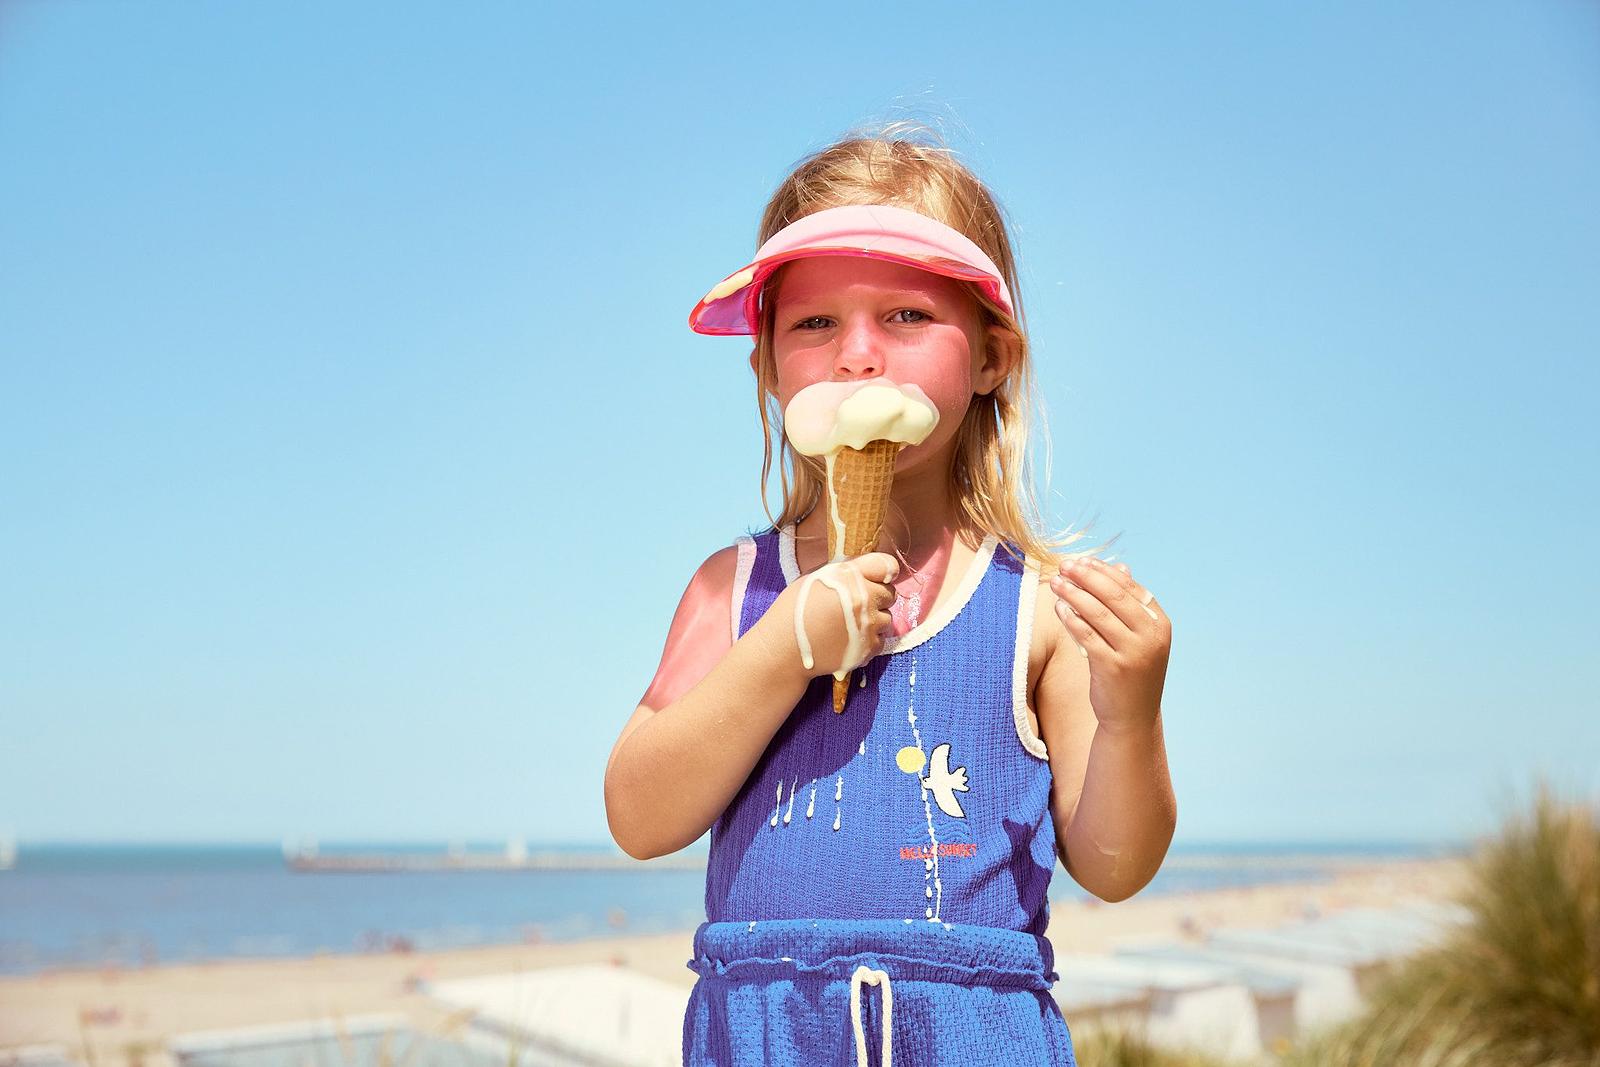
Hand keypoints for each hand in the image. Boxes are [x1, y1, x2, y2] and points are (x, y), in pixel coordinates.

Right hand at [767, 552, 899, 680]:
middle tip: (855, 604)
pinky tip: (849, 639)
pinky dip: (868, 641)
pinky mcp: (868, 648)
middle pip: (890, 594)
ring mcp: (869, 625)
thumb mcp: (814, 577)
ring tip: (850, 624)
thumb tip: (867, 570)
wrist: (783, 648)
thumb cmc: (793, 608)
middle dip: (876, 597)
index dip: (883, 571)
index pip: (887, 566)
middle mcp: (864, 598)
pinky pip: (880, 641)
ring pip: (886, 618)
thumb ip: (845, 570)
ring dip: (873, 620)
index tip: (876, 578)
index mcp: (850, 576)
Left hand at [1049, 557, 1170, 734]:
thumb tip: (1120, 567)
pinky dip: (1070, 619)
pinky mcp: (1113, 668)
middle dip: (1086, 577)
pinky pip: (1086, 636)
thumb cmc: (1132, 672)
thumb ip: (1129, 605)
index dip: (1104, 571)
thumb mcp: (1139, 637)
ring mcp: (1134, 652)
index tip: (1082, 561)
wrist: (1133, 718)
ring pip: (1097, 613)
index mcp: (1160, 624)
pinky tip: (1058, 608)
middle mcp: (1151, 636)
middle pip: (1114, 596)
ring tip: (1055, 582)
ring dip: (1073, 594)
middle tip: (1064, 565)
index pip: (1130, 588)